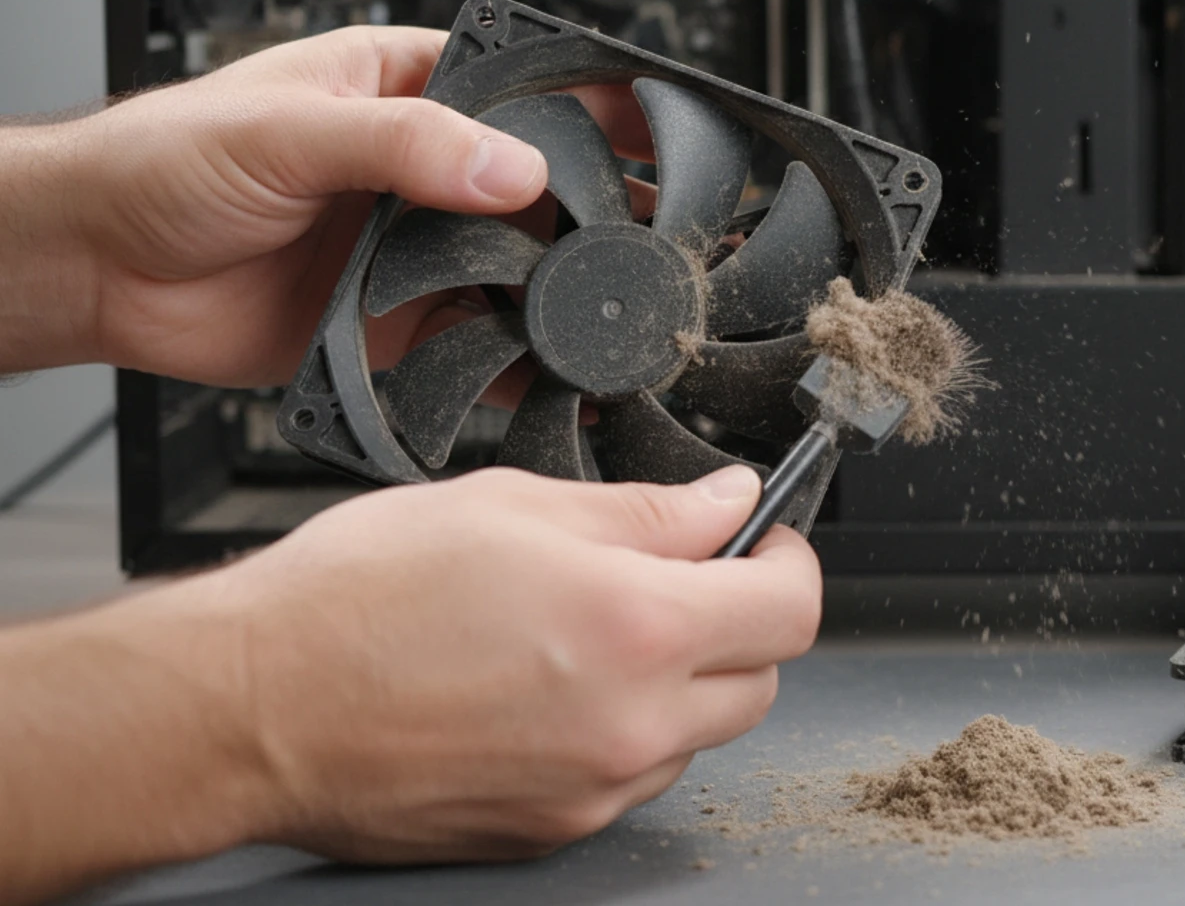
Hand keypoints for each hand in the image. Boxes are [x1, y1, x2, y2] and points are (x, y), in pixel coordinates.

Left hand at [0, 25, 650, 383]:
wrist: (96, 271)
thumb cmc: (163, 164)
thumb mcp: (287, 130)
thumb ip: (404, 144)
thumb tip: (510, 168)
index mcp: (406, 88)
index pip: (527, 89)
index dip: (597, 112)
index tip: (656, 141)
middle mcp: (424, 172)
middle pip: (543, 190)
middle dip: (598, 218)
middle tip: (652, 245)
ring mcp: (416, 251)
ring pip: (519, 272)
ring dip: (564, 297)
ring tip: (617, 315)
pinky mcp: (399, 326)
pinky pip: (477, 347)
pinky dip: (519, 365)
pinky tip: (555, 375)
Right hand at [0, 465, 819, 901]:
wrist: (248, 707)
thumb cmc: (356, 598)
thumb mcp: (513, 505)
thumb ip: (645, 511)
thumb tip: (725, 502)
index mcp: (637, 627)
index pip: (791, 606)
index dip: (785, 557)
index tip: (763, 536)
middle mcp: (631, 722)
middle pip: (760, 679)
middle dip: (737, 621)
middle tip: (678, 576)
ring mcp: (594, 789)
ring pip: (697, 733)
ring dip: (678, 681)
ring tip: (588, 631)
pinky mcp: (552, 829)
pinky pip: (630, 776)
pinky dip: (621, 731)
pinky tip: (550, 688)